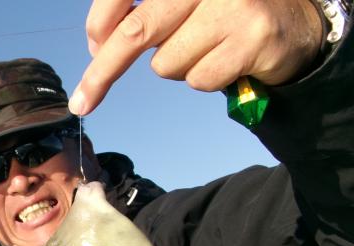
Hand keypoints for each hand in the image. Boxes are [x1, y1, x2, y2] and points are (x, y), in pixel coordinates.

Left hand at [69, 0, 322, 114]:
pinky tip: (228, 59)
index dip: (100, 21)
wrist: (295, 22)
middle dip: (103, 72)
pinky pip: (197, 78)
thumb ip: (144, 13)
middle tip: (82, 102)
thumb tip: (99, 49)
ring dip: (178, 66)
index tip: (92, 48)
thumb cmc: (222, 13)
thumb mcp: (182, 2)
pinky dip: (205, 78)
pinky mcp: (251, 36)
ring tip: (208, 48)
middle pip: (136, 32)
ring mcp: (232, 4)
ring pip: (166, 63)